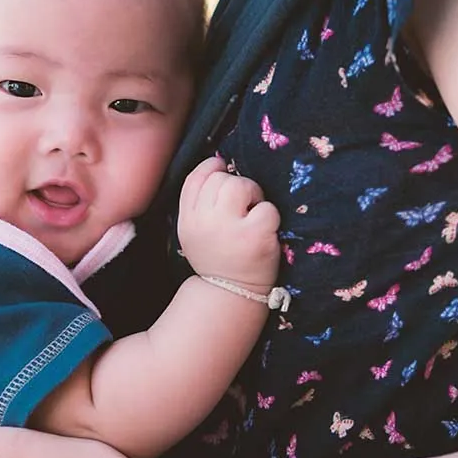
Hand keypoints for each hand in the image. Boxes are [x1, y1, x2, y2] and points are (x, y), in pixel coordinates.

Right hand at [177, 157, 280, 290]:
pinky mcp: (255, 236)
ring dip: (254, 195)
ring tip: (253, 214)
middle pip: (220, 179)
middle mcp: (204, 222)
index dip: (211, 167)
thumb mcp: (194, 231)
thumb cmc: (217, 256)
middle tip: (244, 205)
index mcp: (187, 220)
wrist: (231, 293)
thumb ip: (198, 202)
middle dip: (237, 186)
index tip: (222, 168)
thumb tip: (217, 164)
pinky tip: (264, 231)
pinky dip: (270, 216)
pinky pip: (267, 207)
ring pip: (241, 185)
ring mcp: (229, 229)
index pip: (194, 179)